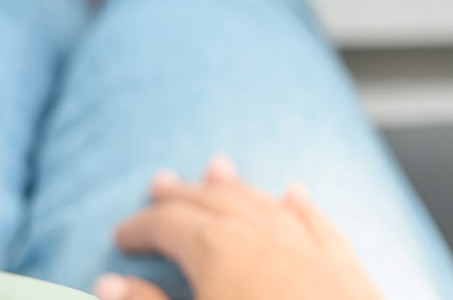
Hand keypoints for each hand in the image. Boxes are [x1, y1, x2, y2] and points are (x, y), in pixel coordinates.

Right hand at [95, 156, 381, 299]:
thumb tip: (110, 284)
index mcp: (216, 248)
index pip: (167, 224)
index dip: (141, 227)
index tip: (122, 236)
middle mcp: (261, 232)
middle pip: (212, 201)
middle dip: (182, 193)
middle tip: (159, 183)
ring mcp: (306, 243)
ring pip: (262, 201)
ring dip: (234, 186)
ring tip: (216, 168)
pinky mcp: (342, 263)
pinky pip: (314, 220)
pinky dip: (296, 204)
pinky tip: (294, 194)